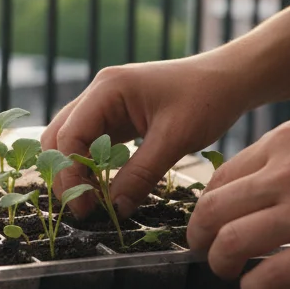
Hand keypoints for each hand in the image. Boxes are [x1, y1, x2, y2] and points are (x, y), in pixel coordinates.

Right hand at [41, 55, 250, 217]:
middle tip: (83, 208)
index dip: (70, 174)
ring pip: (72, 140)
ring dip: (77, 170)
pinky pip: (92, 142)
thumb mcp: (175, 139)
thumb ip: (142, 174)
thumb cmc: (207, 99)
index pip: (69, 134)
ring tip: (93, 201)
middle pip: (60, 136)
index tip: (84, 207)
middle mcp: (99, 92)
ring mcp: (105, 103)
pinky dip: (92, 165)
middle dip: (66, 173)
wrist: (230, 80)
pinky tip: (104, 187)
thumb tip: (116, 208)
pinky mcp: (116, 115)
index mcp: (108, 88)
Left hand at [186, 114, 289, 288]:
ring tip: (229, 274)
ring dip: (220, 264)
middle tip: (204, 253)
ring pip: (231, 242)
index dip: (209, 207)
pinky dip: (253, 288)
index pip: (221, 177)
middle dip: (200, 236)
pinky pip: (270, 276)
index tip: (210, 223)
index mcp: (288, 142)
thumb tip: (270, 198)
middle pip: (213, 209)